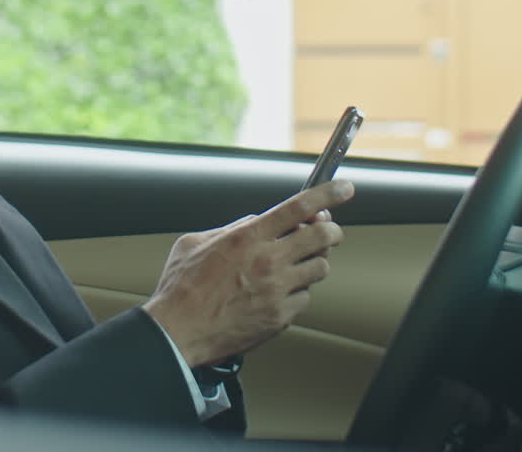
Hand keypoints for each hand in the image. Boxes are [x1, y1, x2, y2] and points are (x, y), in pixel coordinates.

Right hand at [142, 179, 350, 367]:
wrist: (177, 333)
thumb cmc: (182, 289)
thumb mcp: (196, 242)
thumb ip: (233, 228)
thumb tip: (256, 223)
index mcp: (248, 238)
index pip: (299, 207)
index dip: (328, 194)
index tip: (344, 189)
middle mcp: (268, 262)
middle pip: (323, 237)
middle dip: (332, 231)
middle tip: (328, 232)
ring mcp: (277, 291)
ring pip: (320, 268)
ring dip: (313, 263)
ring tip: (294, 266)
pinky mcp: (280, 317)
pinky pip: (304, 298)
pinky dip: (295, 293)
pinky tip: (276, 294)